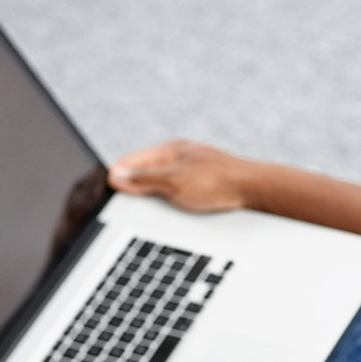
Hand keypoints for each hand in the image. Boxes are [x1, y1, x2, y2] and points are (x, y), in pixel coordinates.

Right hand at [107, 139, 255, 211]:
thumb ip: (144, 178)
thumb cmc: (218, 182)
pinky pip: (176, 192)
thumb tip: (115, 175)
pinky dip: (167, 201)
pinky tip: (169, 211)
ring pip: (161, 184)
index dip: (116, 176)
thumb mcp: (174, 181)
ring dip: (150, 195)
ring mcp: (193, 170)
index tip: (102, 191)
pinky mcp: (205, 185)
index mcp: (171, 150)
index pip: (132, 161)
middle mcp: (181, 157)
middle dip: (131, 186)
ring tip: (138, 208)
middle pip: (145, 172)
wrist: (257, 191)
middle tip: (116, 203)